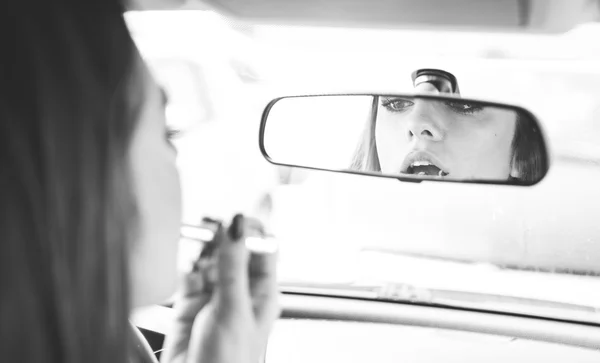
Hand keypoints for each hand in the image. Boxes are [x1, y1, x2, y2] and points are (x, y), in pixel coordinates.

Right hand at [160, 214, 279, 362]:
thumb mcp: (234, 308)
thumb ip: (232, 264)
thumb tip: (237, 225)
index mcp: (263, 293)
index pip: (263, 248)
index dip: (252, 228)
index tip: (237, 215)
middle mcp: (240, 292)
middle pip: (233, 250)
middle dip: (223, 234)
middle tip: (211, 222)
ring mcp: (214, 297)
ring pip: (209, 259)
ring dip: (202, 247)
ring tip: (196, 238)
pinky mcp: (189, 304)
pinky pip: (188, 275)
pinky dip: (185, 265)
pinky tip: (186, 262)